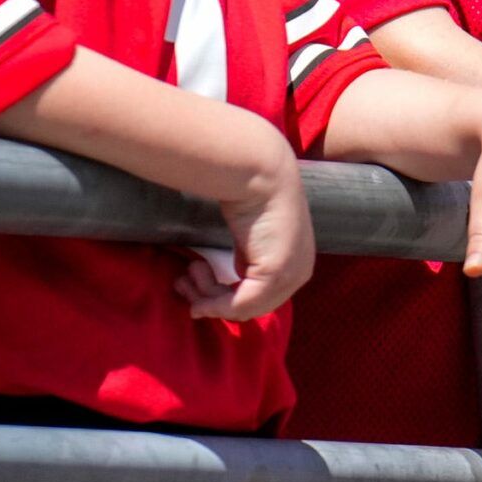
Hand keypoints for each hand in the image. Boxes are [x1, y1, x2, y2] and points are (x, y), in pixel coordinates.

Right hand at [178, 130, 313, 320]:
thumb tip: (231, 276)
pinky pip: (238, 304)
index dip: (226, 297)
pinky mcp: (275, 275)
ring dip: (207, 297)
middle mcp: (300, 272)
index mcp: (298, 262)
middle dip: (211, 299)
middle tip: (181, 282)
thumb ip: (247, 256)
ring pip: (242, 309)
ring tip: (187, 273)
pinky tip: (194, 279)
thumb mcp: (252, 233)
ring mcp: (291, 275)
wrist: (260, 172)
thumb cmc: (252, 193)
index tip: (196, 281)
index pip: (262, 296)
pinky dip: (213, 301)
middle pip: (251, 307)